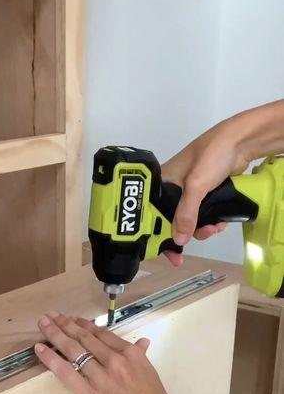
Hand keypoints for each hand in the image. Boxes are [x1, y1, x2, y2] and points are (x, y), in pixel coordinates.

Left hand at [35, 312, 189, 393]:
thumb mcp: (151, 375)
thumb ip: (141, 356)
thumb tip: (141, 343)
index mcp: (131, 354)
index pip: (102, 334)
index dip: (85, 325)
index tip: (73, 320)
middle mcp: (114, 360)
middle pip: (84, 337)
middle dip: (65, 324)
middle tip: (52, 316)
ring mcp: (99, 376)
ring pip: (73, 349)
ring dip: (55, 334)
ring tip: (43, 323)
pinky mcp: (87, 393)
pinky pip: (65, 372)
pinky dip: (51, 359)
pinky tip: (40, 349)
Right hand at [161, 121, 250, 265]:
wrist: (240, 141)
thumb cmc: (211, 157)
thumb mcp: (196, 186)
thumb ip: (186, 214)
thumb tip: (178, 242)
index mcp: (162, 183)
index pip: (152, 213)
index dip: (156, 233)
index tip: (165, 251)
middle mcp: (173, 189)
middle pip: (171, 220)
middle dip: (183, 234)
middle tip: (188, 247)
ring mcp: (191, 193)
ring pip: (190, 221)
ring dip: (201, 229)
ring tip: (213, 228)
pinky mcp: (207, 195)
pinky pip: (204, 216)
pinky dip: (211, 222)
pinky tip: (220, 223)